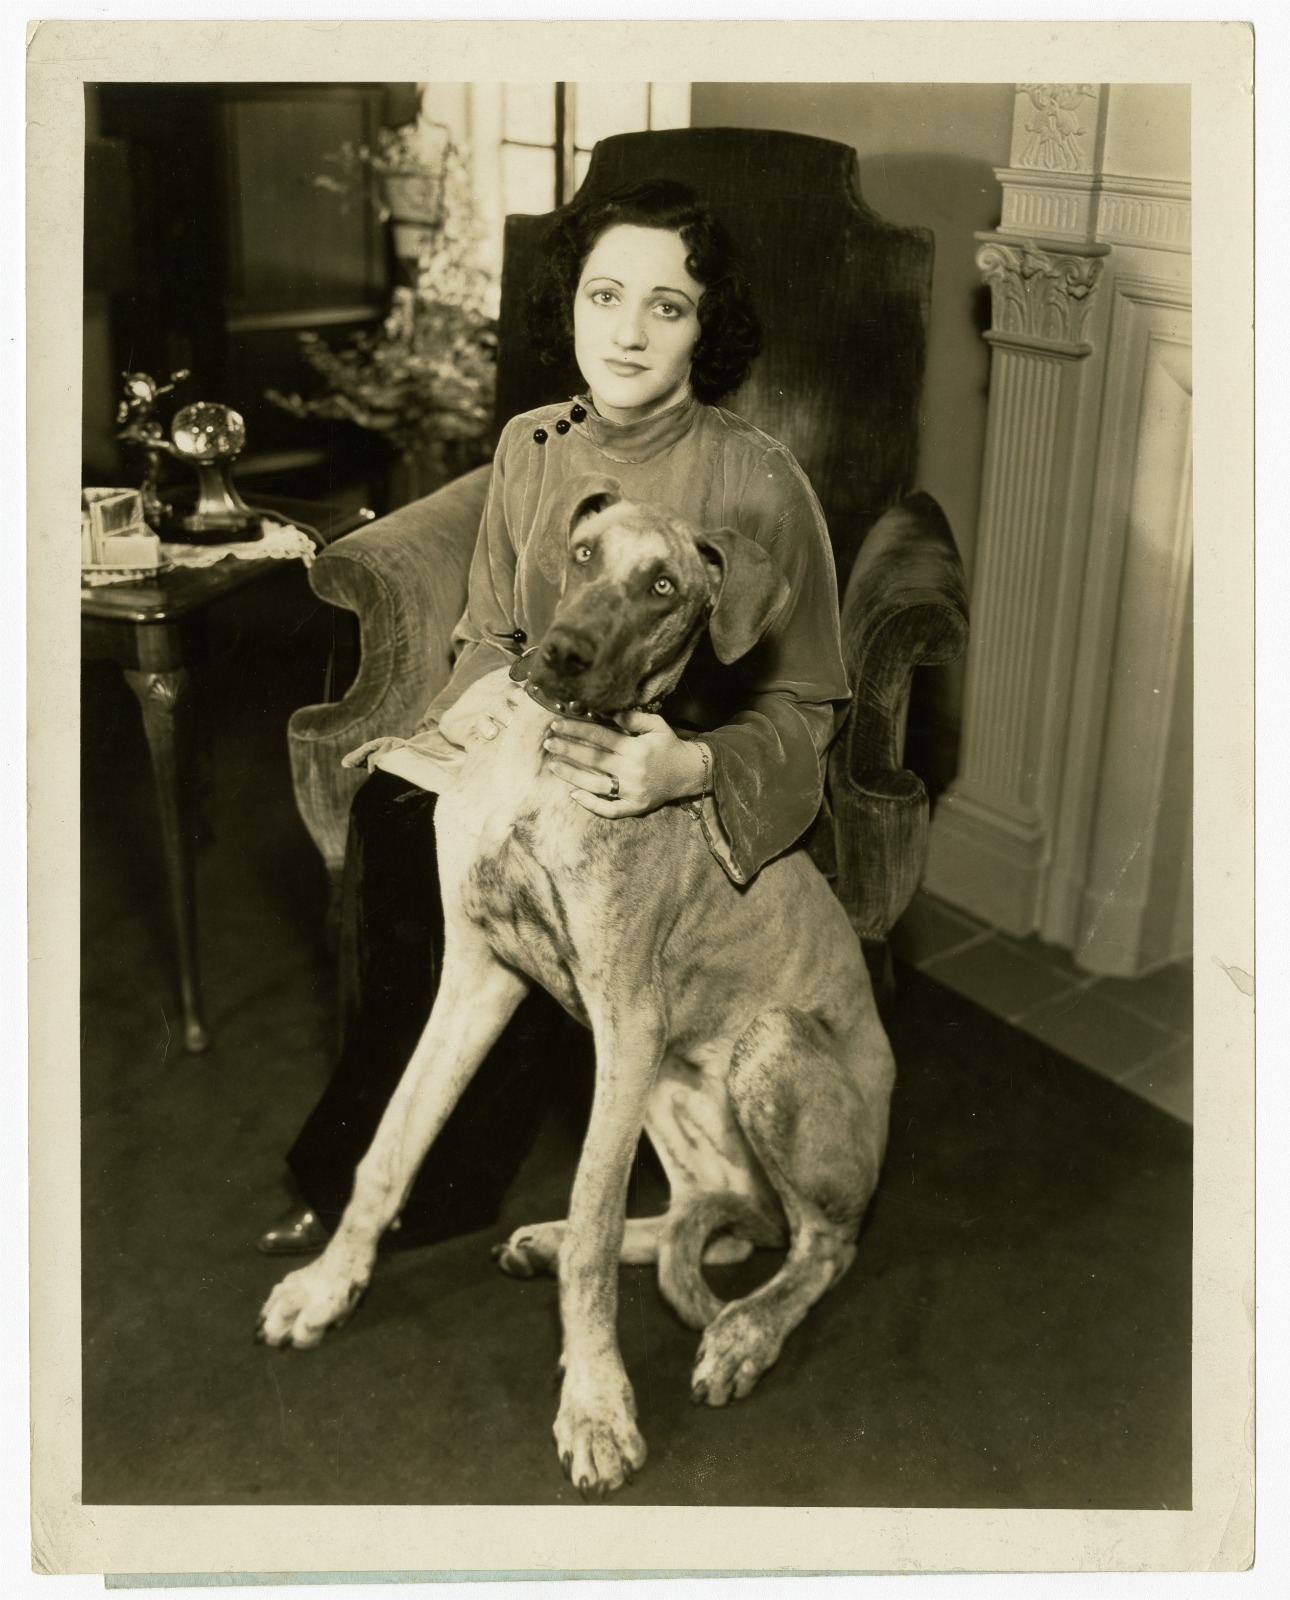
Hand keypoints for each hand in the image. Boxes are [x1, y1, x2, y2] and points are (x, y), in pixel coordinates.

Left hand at [543, 711, 708, 816]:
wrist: (689, 772)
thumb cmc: (669, 746)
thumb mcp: (657, 725)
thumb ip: (634, 717)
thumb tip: (609, 712)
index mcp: (637, 749)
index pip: (600, 737)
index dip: (577, 730)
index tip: (557, 724)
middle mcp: (633, 770)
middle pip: (594, 759)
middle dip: (568, 750)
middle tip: (548, 743)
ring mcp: (632, 791)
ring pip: (596, 784)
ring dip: (572, 775)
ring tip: (553, 765)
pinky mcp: (635, 807)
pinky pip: (610, 810)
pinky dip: (591, 804)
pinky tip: (574, 795)